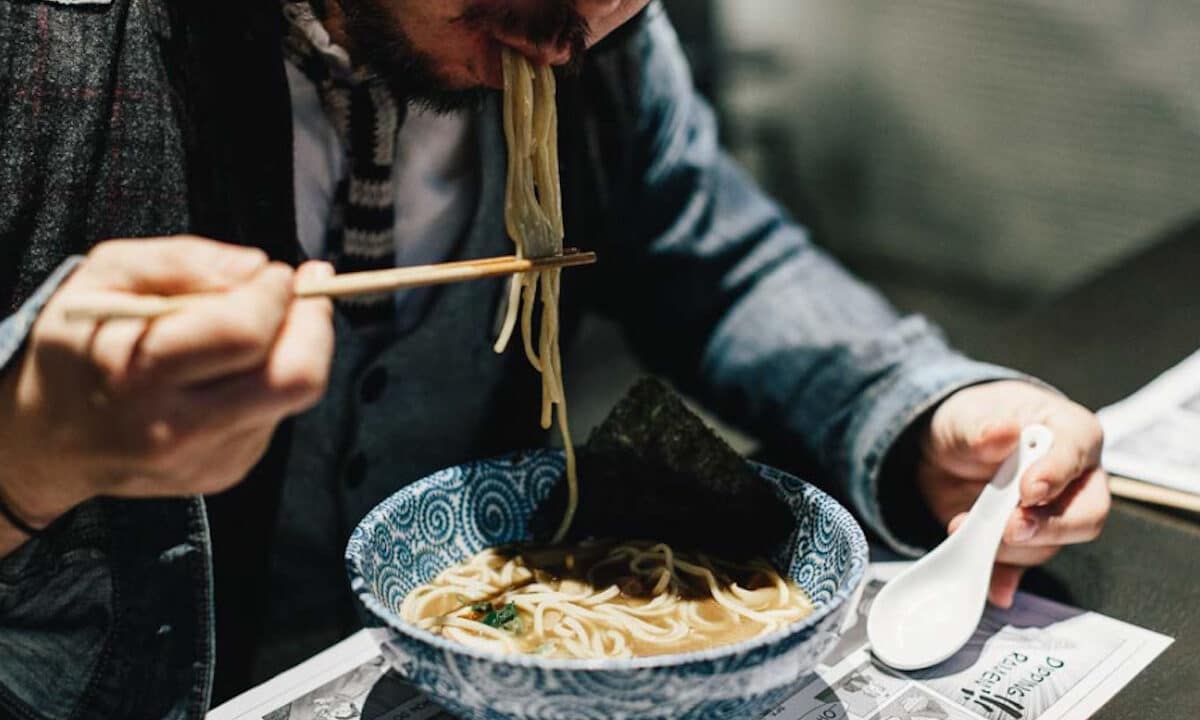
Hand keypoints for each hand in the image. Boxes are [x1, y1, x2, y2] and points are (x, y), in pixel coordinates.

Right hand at [0, 237, 333, 549]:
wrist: (47, 441)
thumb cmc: (79, 345)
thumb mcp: (104, 277)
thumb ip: (181, 260)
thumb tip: (256, 268)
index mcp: (138, 374)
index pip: (245, 332)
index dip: (276, 293)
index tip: (274, 271)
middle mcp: (178, 429)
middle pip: (297, 377)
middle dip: (315, 324)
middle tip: (304, 292)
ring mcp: (208, 459)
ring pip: (293, 395)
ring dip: (292, 350)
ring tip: (257, 326)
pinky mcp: (227, 472)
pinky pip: (276, 416)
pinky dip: (268, 381)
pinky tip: (230, 371)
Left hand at [917, 381, 1109, 607]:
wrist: (950, 448)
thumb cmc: (976, 421)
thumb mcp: (968, 416)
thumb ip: (983, 428)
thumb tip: (1003, 432)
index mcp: (1071, 434)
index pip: (1078, 455)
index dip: (1057, 474)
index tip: (1029, 490)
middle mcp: (1075, 480)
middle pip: (1086, 515)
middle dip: (1047, 527)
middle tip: (1010, 528)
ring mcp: (1053, 516)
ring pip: (1048, 545)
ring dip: (1007, 546)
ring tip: (963, 527)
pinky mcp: (1025, 543)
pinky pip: (1022, 568)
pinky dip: (1004, 577)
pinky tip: (993, 585)